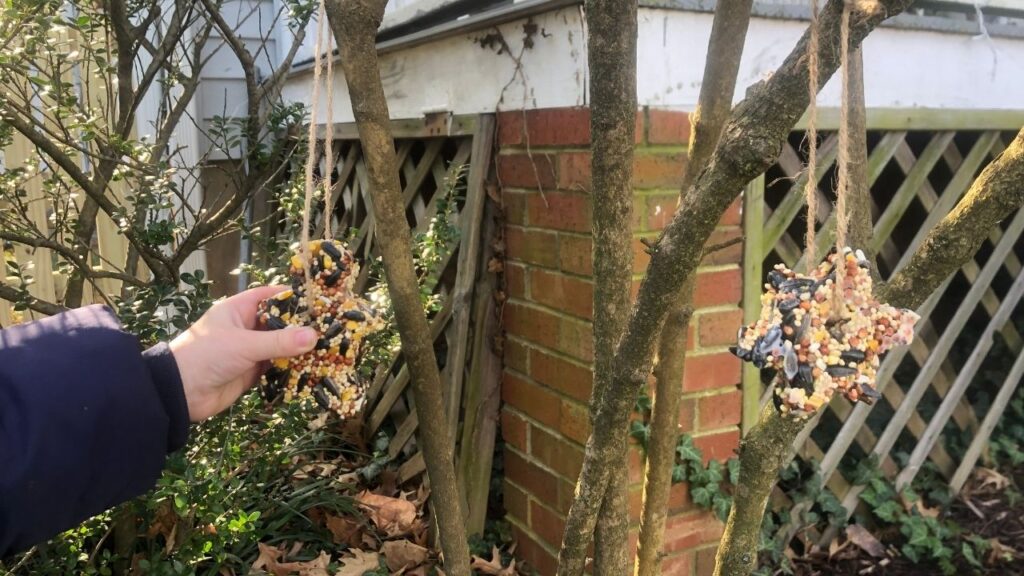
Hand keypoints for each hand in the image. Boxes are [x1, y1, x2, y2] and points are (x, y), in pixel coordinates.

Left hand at [169, 286, 317, 421]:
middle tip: (330, 327)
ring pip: (280, 346)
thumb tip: (313, 336)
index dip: (292, 297)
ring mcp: (249, 350)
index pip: (270, 296)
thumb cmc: (205, 356)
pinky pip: (276, 367)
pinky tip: (311, 369)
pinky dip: (291, 368)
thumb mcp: (243, 345)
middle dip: (301, 326)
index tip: (318, 299)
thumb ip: (279, 342)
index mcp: (238, 310)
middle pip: (279, 322)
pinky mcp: (251, 372)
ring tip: (328, 349)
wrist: (179, 393)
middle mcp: (245, 328)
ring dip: (298, 350)